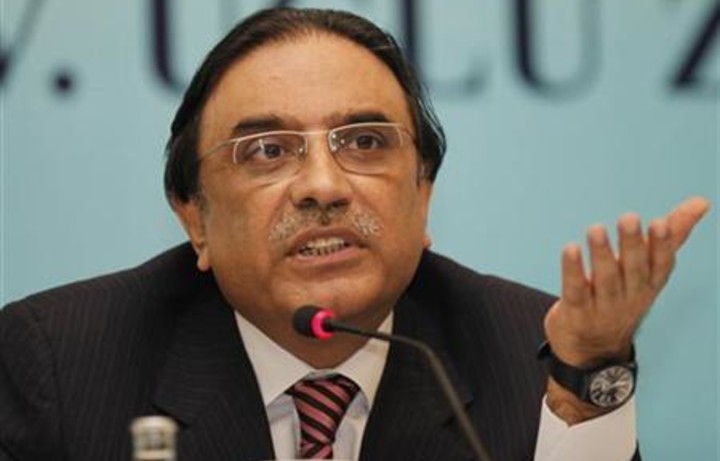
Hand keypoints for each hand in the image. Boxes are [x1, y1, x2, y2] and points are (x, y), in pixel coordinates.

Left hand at [544, 196, 710, 367]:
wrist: (592, 350)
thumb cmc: (622, 298)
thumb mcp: (649, 271)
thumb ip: (671, 235)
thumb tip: (701, 202)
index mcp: (649, 284)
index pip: (660, 265)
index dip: (662, 245)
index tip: (661, 222)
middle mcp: (629, 296)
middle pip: (633, 270)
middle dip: (632, 245)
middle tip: (629, 218)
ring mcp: (603, 307)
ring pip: (605, 280)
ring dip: (602, 254)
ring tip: (596, 229)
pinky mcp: (576, 312)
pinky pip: (575, 290)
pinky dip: (572, 271)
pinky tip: (570, 249)